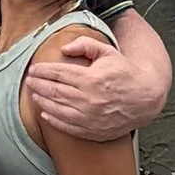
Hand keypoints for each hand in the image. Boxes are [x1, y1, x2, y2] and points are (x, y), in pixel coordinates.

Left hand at [25, 29, 151, 144]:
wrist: (146, 98)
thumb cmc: (126, 74)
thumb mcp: (108, 52)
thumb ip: (85, 45)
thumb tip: (64, 48)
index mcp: (91, 79)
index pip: (59, 73)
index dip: (43, 71)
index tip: (33, 69)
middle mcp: (89, 99)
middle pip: (55, 91)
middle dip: (38, 85)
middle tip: (29, 81)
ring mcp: (90, 117)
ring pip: (58, 109)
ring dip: (43, 101)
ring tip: (34, 95)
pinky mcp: (94, 130)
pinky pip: (68, 126)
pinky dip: (54, 121)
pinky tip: (45, 114)